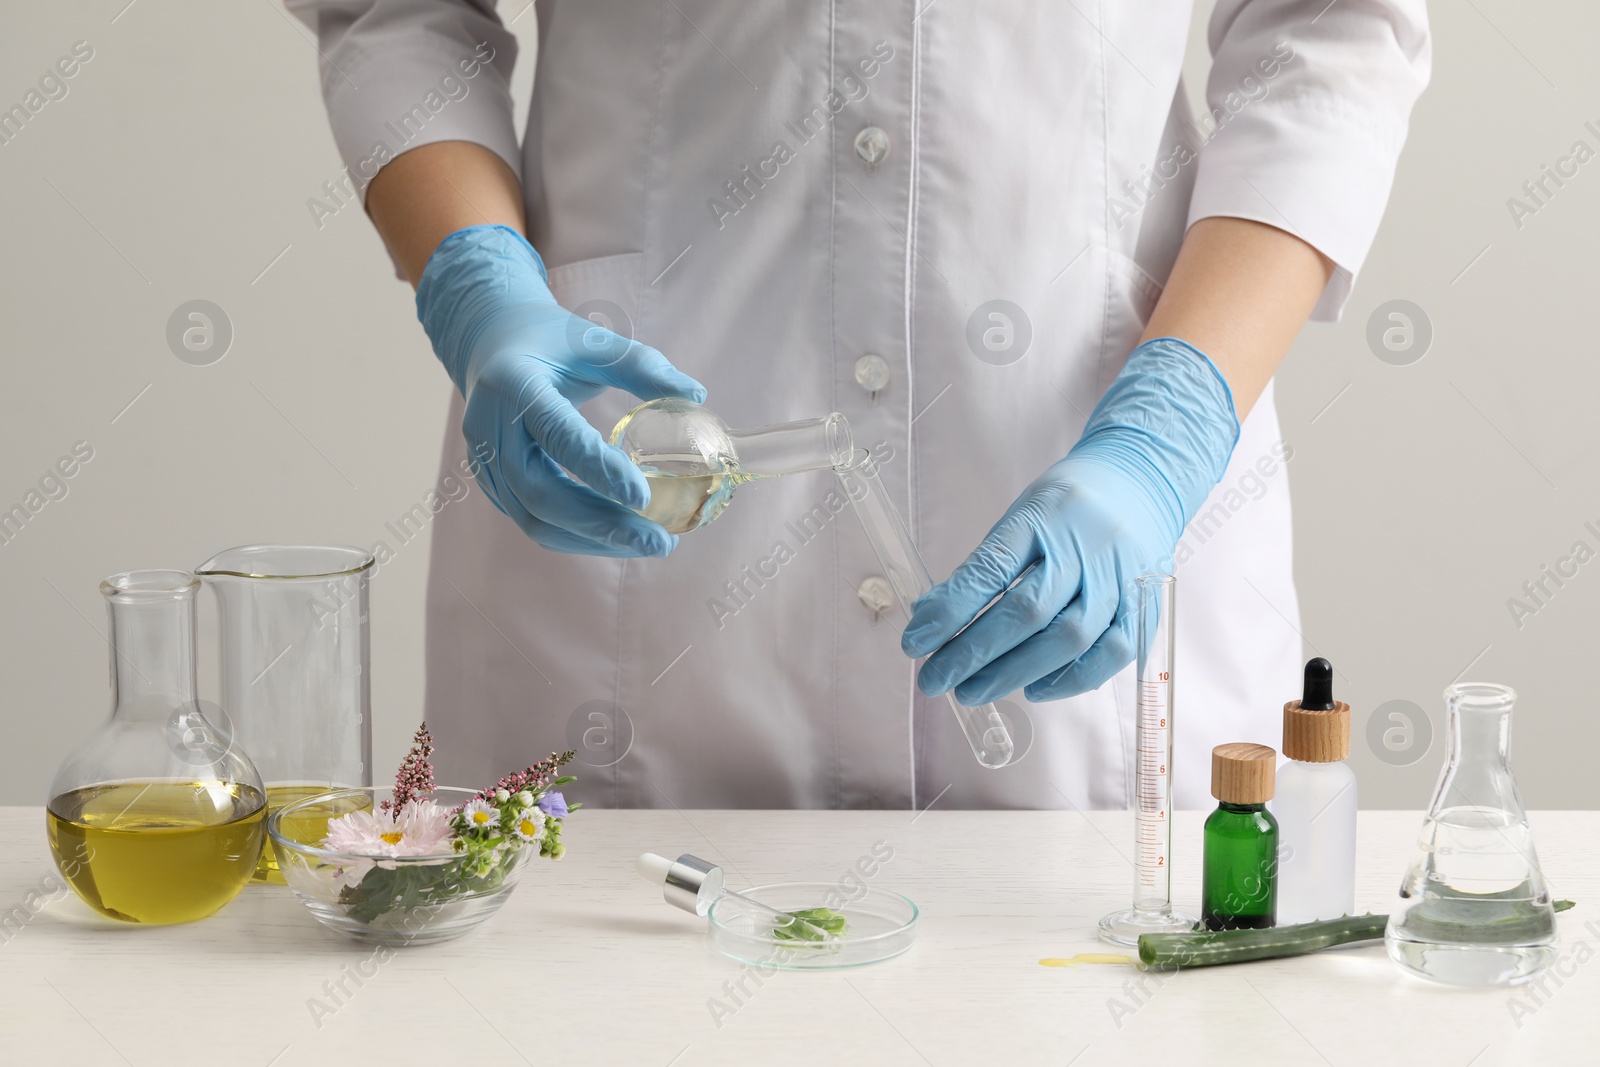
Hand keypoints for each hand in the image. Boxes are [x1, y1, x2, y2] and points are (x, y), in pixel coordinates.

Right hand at [416, 225, 704, 556]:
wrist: (491, 342)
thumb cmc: (552, 340)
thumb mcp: (595, 341)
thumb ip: (642, 367)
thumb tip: (696, 395)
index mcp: (513, 383)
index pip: (559, 436)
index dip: (601, 471)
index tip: (644, 499)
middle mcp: (489, 428)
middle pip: (542, 494)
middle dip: (603, 525)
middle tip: (660, 541)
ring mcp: (484, 461)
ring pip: (535, 519)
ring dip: (592, 539)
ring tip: (648, 543)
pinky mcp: (492, 483)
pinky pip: (532, 520)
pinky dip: (577, 536)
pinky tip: (618, 535)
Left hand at [901, 338, 1238, 702]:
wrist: (1144, 479)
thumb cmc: (1067, 506)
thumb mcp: (1020, 517)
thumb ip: (983, 567)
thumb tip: (930, 620)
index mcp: (1044, 515)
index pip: (991, 569)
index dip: (950, 611)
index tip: (914, 643)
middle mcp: (1086, 545)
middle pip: (1030, 611)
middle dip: (975, 654)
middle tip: (935, 680)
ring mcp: (1122, 576)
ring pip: (1071, 637)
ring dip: (1016, 673)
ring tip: (973, 691)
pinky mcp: (1146, 602)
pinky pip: (1113, 652)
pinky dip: (1071, 679)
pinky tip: (1034, 689)